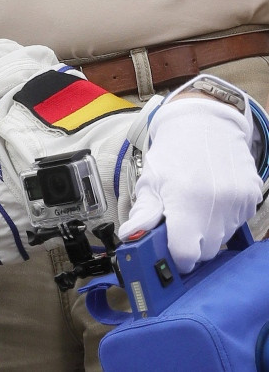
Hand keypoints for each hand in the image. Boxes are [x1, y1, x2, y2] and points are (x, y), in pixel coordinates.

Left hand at [119, 97, 261, 272]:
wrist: (206, 124)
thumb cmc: (174, 154)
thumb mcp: (150, 181)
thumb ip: (143, 214)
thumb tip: (130, 237)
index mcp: (187, 202)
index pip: (186, 255)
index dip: (175, 258)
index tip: (167, 251)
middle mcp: (217, 205)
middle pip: (206, 252)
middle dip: (190, 245)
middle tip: (177, 226)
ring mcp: (239, 202)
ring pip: (222, 239)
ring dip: (206, 232)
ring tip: (193, 207)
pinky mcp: (252, 199)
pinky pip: (237, 224)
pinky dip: (222, 220)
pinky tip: (210, 200)